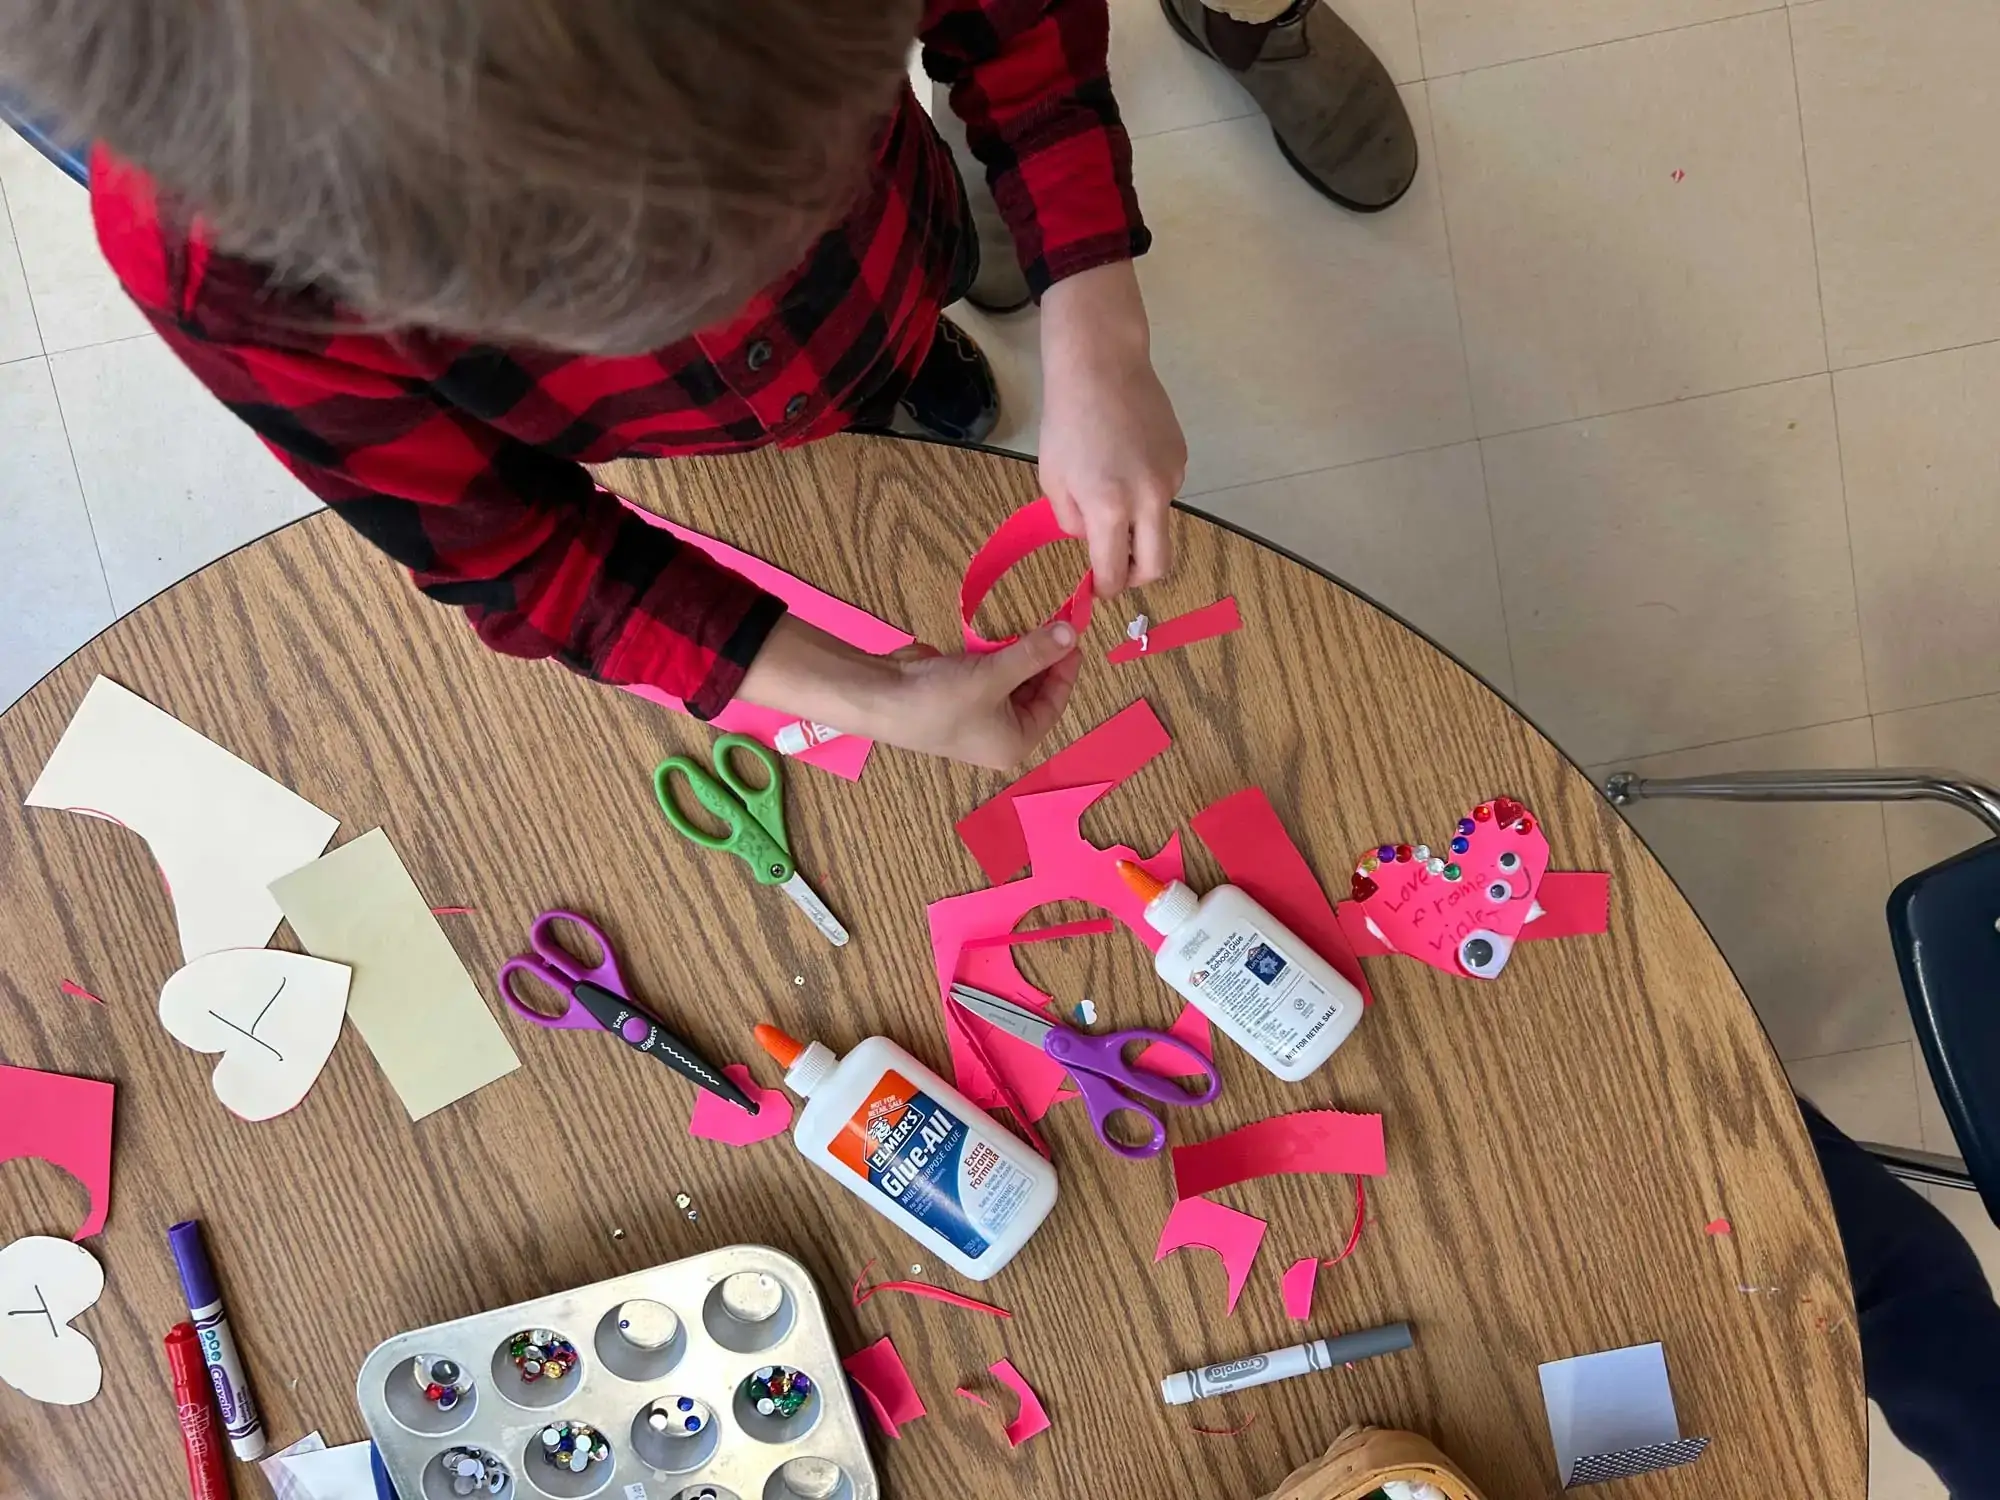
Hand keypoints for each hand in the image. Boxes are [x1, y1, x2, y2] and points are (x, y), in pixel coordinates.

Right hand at [737, 616, 1081, 768]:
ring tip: (1030, 625)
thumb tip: (1072, 633)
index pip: (1055, 703)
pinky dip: (996, 656)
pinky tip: (999, 636)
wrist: (878, 697)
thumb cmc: (942, 698)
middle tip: (1054, 622)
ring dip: (1019, 654)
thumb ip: (1036, 654)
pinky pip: (989, 675)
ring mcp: (977, 716)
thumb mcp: (995, 675)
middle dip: (1042, 659)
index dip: (1065, 668)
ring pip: (1012, 681)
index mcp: (1015, 743)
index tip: (1073, 633)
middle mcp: (1000, 735)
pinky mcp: (958, 696)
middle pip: (1035, 693)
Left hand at [1038, 260, 1186, 596]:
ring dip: (1140, 527)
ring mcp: (1171, 478)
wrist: (1102, 365)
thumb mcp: (1053, 478)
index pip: (1114, 572)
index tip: (1097, 588)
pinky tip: (1128, 462)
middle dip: (1137, 578)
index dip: (1104, 588)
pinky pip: (1165, 493)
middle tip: (1119, 569)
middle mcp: (1148, 499)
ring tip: (1113, 488)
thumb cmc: (1066, 421)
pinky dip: (1147, 494)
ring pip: (1161, 525)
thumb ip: (1074, 521)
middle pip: (1159, 566)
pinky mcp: (1181, 458)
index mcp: (1110, 507)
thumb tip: (1094, 539)